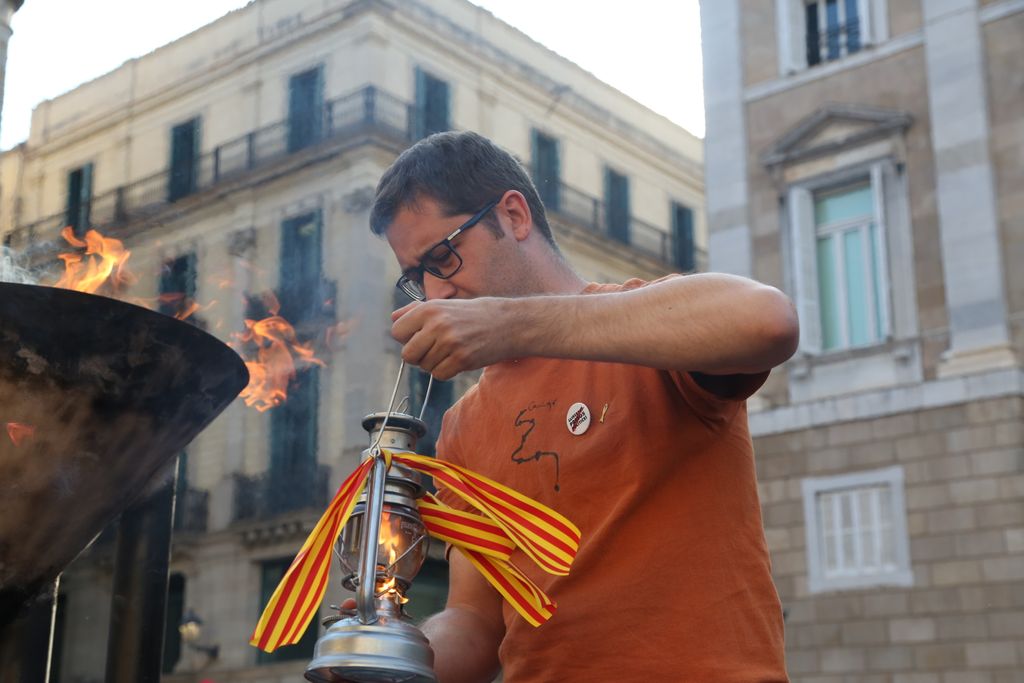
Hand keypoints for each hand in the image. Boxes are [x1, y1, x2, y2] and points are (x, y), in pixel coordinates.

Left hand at [391, 299, 515, 379]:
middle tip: (433, 349)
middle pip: (407, 354)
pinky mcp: (462, 359)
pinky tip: (458, 359)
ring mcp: (450, 343)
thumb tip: (393, 318)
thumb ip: (417, 311)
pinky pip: (439, 375)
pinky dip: (445, 371)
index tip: (421, 336)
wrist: (511, 323)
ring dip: (434, 363)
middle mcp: (437, 324)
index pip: (397, 332)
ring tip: (451, 351)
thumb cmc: (476, 313)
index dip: (407, 338)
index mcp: (430, 308)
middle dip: (418, 356)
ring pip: (424, 366)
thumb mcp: (446, 304)